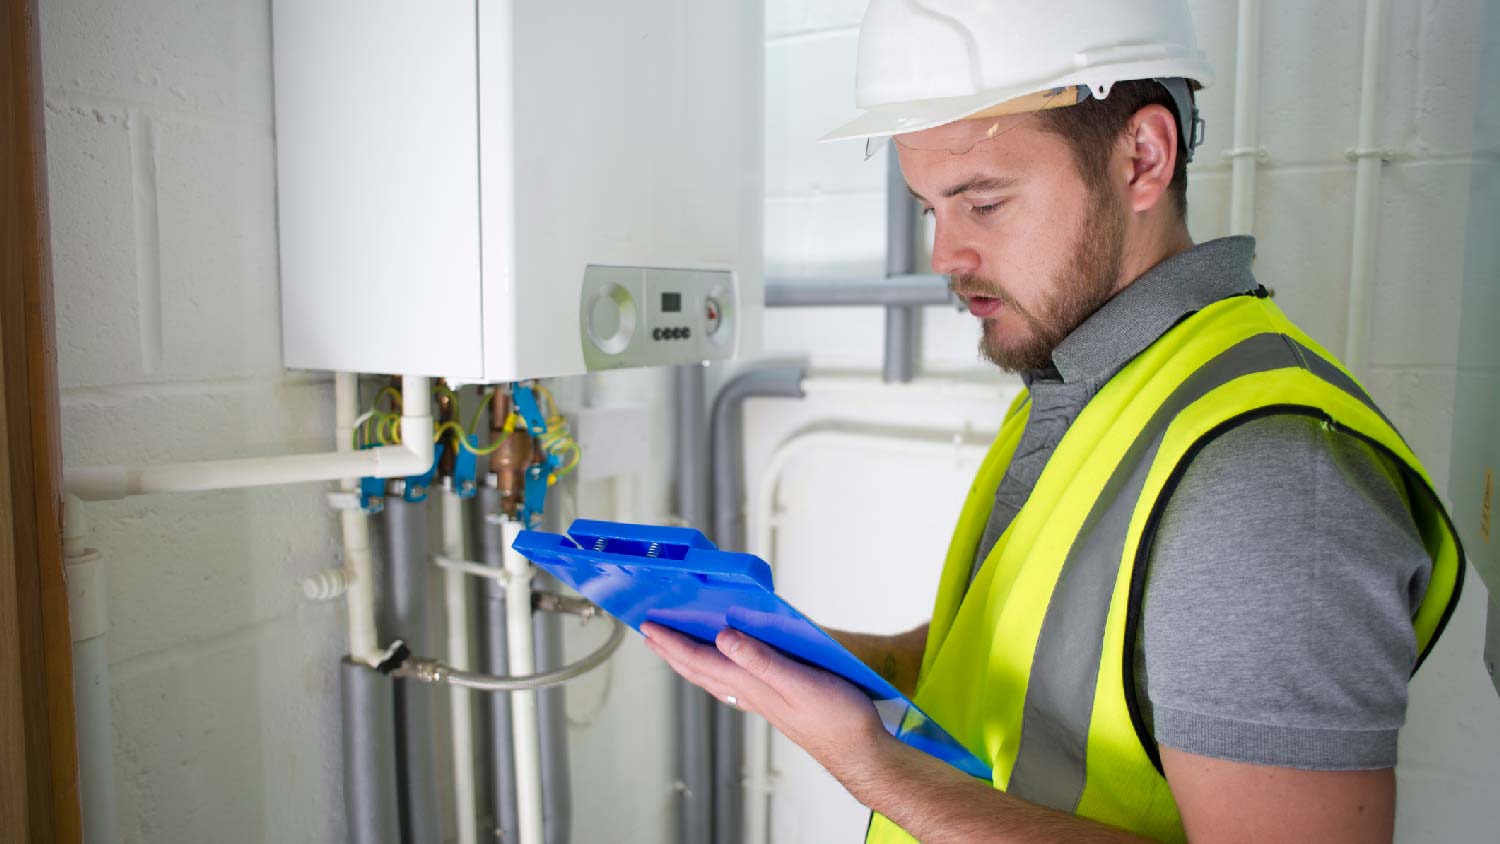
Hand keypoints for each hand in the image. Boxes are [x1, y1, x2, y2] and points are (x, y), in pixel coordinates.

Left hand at [641, 622, 893, 786]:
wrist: (861, 752)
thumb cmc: (837, 718)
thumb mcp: (801, 681)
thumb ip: (761, 659)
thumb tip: (723, 636)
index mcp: (751, 686)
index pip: (700, 660)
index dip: (673, 643)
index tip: (649, 626)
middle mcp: (751, 695)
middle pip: (700, 670)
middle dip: (672, 652)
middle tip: (650, 634)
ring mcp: (762, 702)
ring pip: (714, 679)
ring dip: (691, 662)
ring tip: (676, 649)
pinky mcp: (777, 704)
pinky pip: (734, 684)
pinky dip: (718, 671)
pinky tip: (723, 669)